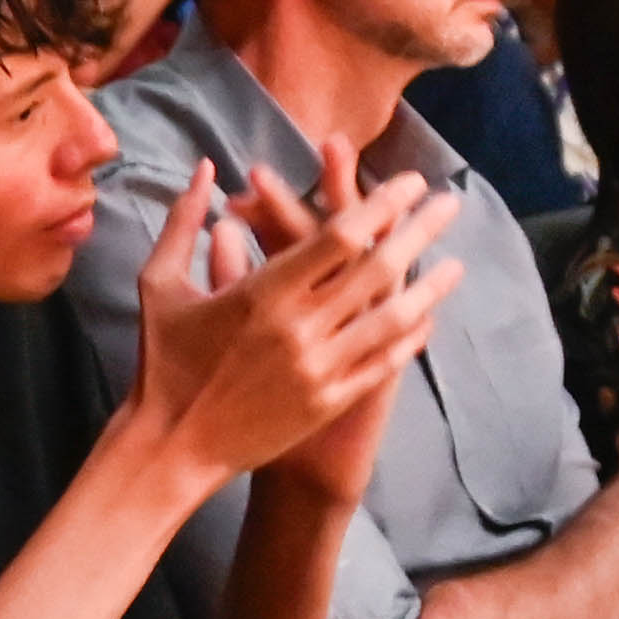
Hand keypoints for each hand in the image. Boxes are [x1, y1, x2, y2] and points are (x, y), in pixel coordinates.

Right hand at [121, 150, 460, 481]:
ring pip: (391, 318)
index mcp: (262, 292)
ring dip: (429, 287)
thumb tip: (205, 169)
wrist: (171, 449)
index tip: (408, 182)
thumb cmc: (163, 362)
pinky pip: (380, 364)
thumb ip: (182, 221)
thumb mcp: (160, 284)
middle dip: (420, 230)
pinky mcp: (327, 402)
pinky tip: (426, 320)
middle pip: (377, 268)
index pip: (339, 236)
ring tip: (458, 263)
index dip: (380, 203)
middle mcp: (299, 327)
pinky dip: (407, 340)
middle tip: (449, 202)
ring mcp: (319, 368)